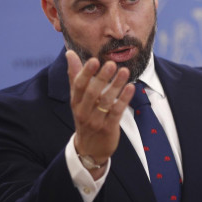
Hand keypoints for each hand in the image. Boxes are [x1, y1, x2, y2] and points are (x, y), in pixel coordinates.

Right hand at [66, 50, 134, 177]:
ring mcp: (96, 121)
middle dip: (102, 78)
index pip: (78, 85)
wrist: (89, 148)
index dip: (86, 73)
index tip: (94, 60)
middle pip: (92, 92)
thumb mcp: (77, 98)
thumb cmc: (84, 116)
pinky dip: (124, 99)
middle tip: (111, 63)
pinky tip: (131, 87)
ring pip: (106, 101)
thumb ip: (75, 75)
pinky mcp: (109, 128)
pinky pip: (117, 112)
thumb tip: (70, 53)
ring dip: (116, 85)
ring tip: (125, 71)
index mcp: (75, 102)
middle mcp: (83, 111)